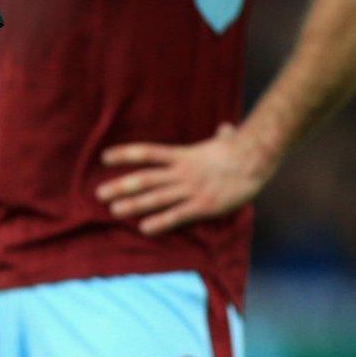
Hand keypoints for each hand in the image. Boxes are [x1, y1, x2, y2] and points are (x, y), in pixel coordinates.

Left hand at [97, 123, 276, 234]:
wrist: (256, 160)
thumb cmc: (241, 151)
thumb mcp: (226, 140)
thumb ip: (221, 136)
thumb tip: (226, 127)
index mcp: (182, 155)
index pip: (146, 153)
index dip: (124, 155)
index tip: (104, 158)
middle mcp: (181, 172)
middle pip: (144, 179)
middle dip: (120, 187)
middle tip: (99, 194)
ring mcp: (191, 189)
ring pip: (156, 198)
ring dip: (133, 205)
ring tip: (114, 211)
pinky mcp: (203, 205)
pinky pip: (177, 215)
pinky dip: (160, 222)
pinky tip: (144, 229)